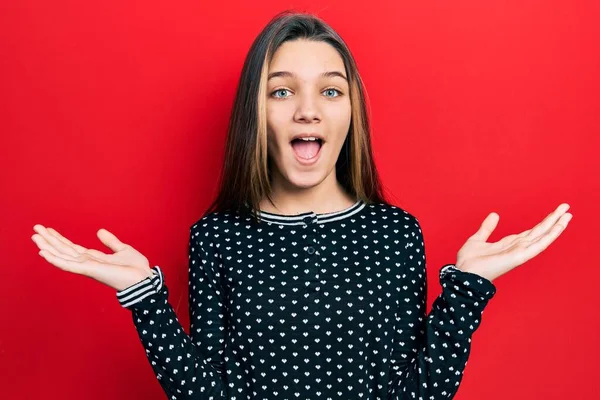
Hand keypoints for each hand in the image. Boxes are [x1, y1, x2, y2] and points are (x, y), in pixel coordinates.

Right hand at [32, 225, 154, 290]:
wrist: (144, 279)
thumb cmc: (136, 269)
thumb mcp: (123, 249)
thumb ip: (110, 242)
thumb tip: (99, 231)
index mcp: (94, 258)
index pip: (72, 247)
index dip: (59, 238)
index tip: (48, 229)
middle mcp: (87, 263)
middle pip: (63, 250)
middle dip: (49, 240)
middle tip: (35, 229)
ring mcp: (87, 267)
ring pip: (62, 255)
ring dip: (48, 247)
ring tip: (35, 237)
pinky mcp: (89, 270)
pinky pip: (68, 265)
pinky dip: (55, 259)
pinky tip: (44, 253)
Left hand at [455, 203, 572, 281]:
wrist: (464, 274)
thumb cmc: (469, 262)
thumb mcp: (478, 238)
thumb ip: (487, 227)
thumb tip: (495, 214)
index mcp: (509, 244)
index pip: (531, 231)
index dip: (543, 222)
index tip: (554, 212)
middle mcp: (517, 248)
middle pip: (539, 231)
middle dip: (553, 219)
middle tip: (566, 207)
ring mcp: (520, 252)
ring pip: (542, 237)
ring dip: (556, 226)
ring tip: (568, 214)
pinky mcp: (519, 257)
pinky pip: (538, 245)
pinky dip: (549, 236)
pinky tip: (558, 227)